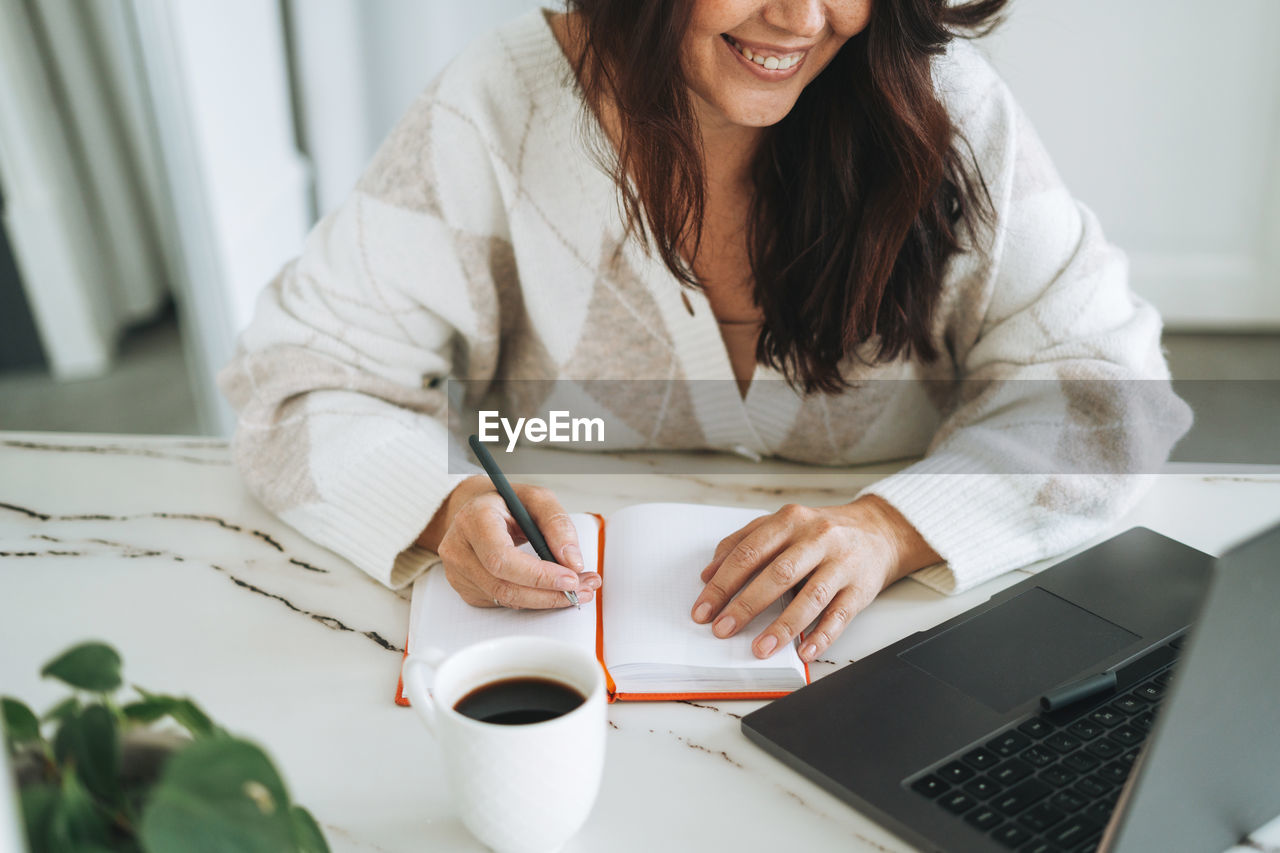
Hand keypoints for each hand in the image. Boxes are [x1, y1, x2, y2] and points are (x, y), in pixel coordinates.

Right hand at [418, 476, 600, 608]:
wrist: (475, 509)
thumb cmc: (505, 503)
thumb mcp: (536, 498)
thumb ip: (557, 524)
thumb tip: (572, 561)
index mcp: (473, 519)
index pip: (503, 558)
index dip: (538, 575)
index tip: (571, 579)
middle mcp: (459, 547)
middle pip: (504, 585)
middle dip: (549, 592)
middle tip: (582, 588)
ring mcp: (457, 572)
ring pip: (505, 599)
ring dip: (545, 599)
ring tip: (576, 589)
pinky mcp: (465, 588)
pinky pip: (501, 602)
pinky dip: (531, 600)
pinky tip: (549, 590)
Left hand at [690, 496, 939, 661]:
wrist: (879, 531)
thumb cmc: (820, 533)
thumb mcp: (781, 527)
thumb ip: (743, 543)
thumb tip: (707, 574)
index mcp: (789, 521)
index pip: (748, 553)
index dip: (722, 584)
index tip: (702, 610)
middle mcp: (816, 538)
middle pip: (777, 574)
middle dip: (746, 605)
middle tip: (722, 630)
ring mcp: (841, 563)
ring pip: (810, 597)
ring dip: (783, 626)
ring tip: (760, 649)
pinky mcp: (861, 587)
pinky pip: (840, 615)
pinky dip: (822, 635)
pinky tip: (804, 652)